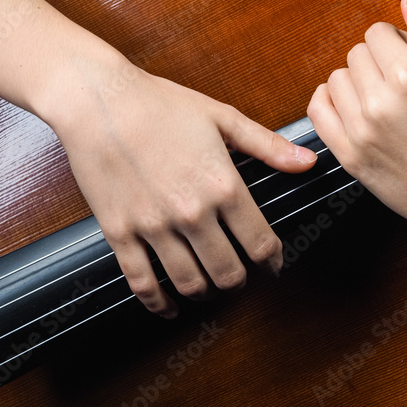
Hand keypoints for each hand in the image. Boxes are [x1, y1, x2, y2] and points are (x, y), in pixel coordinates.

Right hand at [53, 64, 316, 317]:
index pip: (260, 243)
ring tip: (208, 286)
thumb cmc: (158, 103)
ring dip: (204, 291)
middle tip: (238, 275)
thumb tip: (308, 161)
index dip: (272, 260)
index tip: (272, 264)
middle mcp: (192, 212)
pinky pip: (142, 283)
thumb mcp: (221, 117)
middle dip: (239, 279)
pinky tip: (168, 306)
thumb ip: (267, 145)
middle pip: (228, 272)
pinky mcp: (120, 232)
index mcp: (222, 185)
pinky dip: (158, 303)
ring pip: (189, 283)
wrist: (98, 100)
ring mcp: (154, 226)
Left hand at [306, 0, 406, 252]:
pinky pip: (317, 110)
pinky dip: (329, 101)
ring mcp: (359, 131)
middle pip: (357, 54)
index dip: (397, 40)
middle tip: (403, 80)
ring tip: (383, 97)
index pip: (377, 34)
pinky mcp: (348, 155)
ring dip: (357, 81)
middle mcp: (379, 103)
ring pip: (337, 79)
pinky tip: (353, 107)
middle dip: (379, 59)